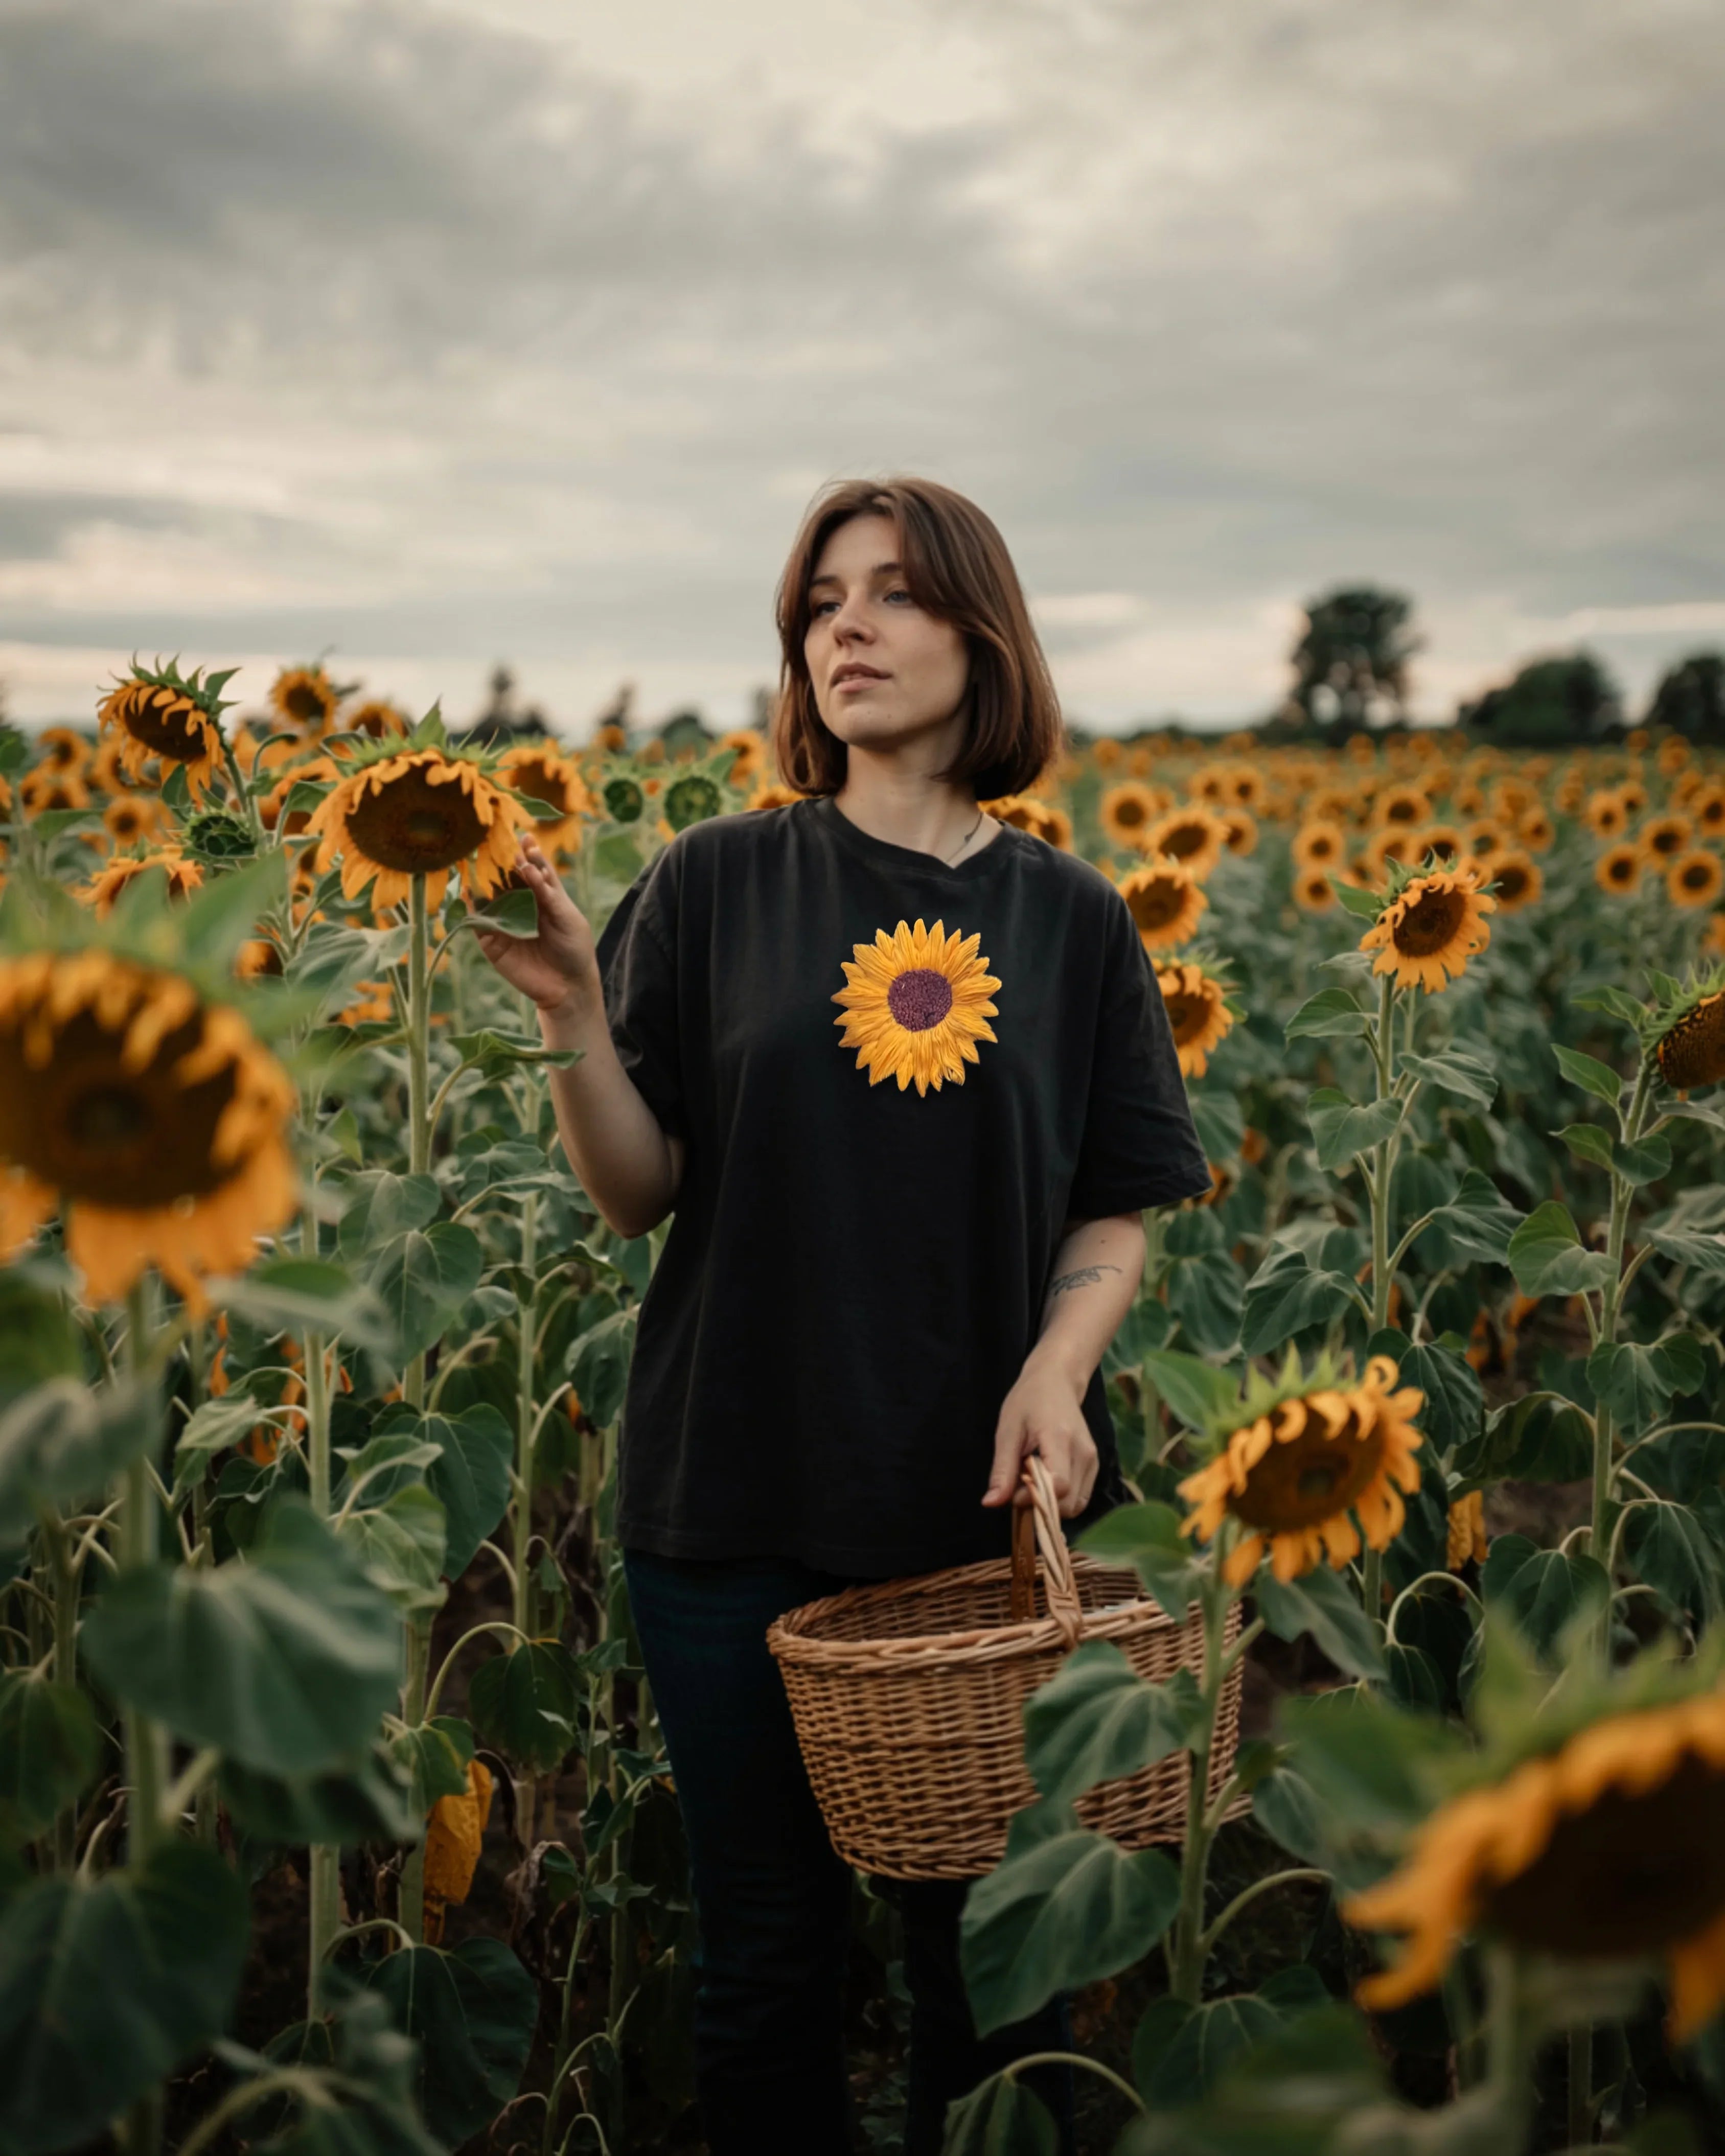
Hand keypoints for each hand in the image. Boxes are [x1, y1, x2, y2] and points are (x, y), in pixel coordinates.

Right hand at [475, 839, 598, 1017]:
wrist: (567, 986)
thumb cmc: (574, 948)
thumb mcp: (567, 917)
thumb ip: (548, 893)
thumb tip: (527, 867)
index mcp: (542, 894)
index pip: (532, 868)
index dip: (529, 853)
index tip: (526, 838)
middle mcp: (520, 903)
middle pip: (507, 877)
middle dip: (502, 861)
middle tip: (497, 843)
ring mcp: (504, 920)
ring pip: (489, 895)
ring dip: (484, 878)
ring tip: (479, 860)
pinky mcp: (491, 939)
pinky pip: (477, 920)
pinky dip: (470, 905)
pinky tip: (467, 890)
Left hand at [982, 1361, 1098, 1517]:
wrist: (1057, 1381)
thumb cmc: (1028, 1401)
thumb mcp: (1007, 1431)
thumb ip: (1002, 1469)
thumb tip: (990, 1503)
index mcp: (1061, 1439)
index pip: (1058, 1486)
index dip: (1034, 1498)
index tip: (1014, 1491)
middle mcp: (1084, 1453)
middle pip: (1068, 1502)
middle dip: (1042, 1506)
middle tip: (1021, 1487)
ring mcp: (1093, 1460)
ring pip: (1076, 1505)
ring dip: (1052, 1505)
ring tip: (1033, 1483)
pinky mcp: (1094, 1465)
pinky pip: (1080, 1498)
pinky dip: (1062, 1500)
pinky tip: (1046, 1482)